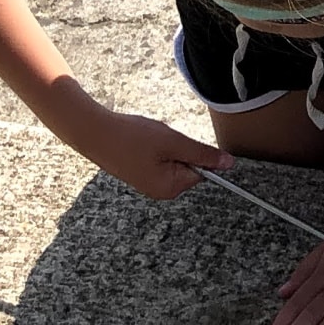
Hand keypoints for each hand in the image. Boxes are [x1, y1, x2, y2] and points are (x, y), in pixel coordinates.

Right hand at [76, 108, 233, 200]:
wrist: (95, 132)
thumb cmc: (132, 138)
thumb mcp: (174, 142)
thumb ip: (203, 154)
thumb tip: (229, 164)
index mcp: (171, 188)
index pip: (203, 171)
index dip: (196, 152)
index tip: (179, 142)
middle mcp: (161, 191)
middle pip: (189, 166)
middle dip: (180, 148)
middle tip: (161, 140)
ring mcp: (150, 184)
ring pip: (175, 160)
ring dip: (169, 146)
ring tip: (149, 141)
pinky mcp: (141, 174)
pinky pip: (162, 159)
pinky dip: (157, 147)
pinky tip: (142, 142)